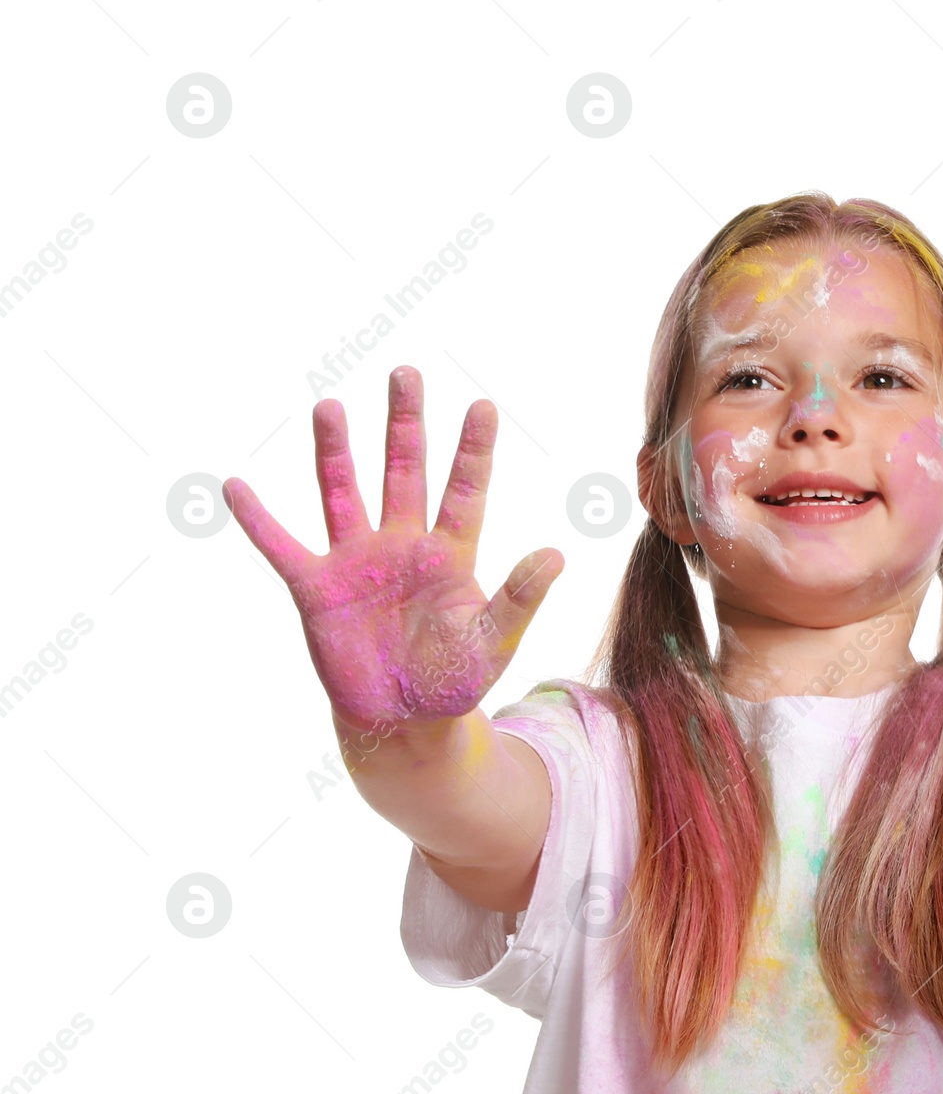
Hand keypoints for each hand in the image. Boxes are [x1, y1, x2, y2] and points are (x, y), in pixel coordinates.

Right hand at [223, 366, 562, 734]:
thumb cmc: (453, 679)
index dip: (474, 449)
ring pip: (343, 492)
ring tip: (330, 406)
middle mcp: (401, 545)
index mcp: (450, 554)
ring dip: (337, 451)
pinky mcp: (316, 588)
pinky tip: (234, 486)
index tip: (482, 404)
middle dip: (405, 424)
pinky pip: (282, 547)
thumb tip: (556, 554)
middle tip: (405, 374)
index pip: (464, 490)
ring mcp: (356, 561)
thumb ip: (520, 597)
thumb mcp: (494, 641)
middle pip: (404, 472)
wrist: (403, 719)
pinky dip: (258, 520)